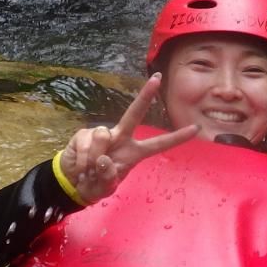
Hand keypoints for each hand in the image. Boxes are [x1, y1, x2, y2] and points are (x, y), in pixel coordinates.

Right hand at [58, 73, 199, 202]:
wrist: (71, 184)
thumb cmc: (95, 184)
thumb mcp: (106, 187)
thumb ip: (108, 176)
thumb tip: (104, 158)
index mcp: (134, 152)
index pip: (158, 144)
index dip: (176, 137)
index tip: (195, 128)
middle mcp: (121, 138)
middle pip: (135, 114)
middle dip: (145, 96)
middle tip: (157, 78)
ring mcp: (102, 134)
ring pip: (104, 135)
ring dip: (95, 157)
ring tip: (89, 171)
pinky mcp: (84, 134)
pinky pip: (87, 142)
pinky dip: (83, 159)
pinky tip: (80, 167)